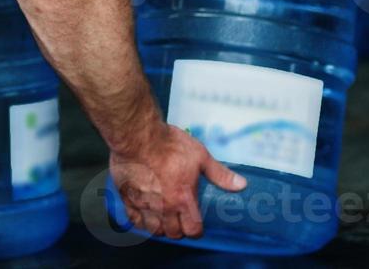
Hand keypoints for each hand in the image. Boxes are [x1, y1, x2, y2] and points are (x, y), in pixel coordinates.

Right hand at [111, 124, 246, 238]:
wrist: (138, 136)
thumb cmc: (168, 144)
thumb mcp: (200, 156)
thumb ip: (219, 174)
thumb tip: (241, 184)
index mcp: (183, 199)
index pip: (193, 230)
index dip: (196, 230)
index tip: (196, 224)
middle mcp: (164, 207)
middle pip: (173, 233)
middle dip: (179, 229)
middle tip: (180, 219)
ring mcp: (144, 204)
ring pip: (153, 230)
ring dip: (160, 227)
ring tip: (163, 218)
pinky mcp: (127, 198)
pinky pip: (134, 220)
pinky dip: (141, 221)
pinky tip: (144, 214)